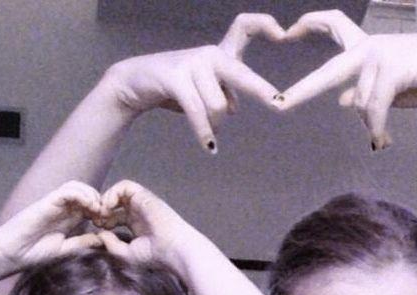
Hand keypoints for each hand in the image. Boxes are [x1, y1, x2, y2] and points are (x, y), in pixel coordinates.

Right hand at [0, 181, 103, 269]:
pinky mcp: (47, 202)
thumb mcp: (65, 250)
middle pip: (86, 192)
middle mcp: (62, 208)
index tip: (108, 224)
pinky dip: (81, 195)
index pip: (89, 205)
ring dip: (91, 195)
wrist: (11, 254)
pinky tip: (88, 207)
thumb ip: (82, 242)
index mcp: (68, 219)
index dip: (102, 210)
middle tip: (105, 216)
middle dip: (99, 201)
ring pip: (78, 187)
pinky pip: (67, 191)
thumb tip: (102, 239)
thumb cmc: (33, 254)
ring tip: (97, 211)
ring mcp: (54, 204)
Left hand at [96, 180, 189, 272]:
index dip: (103, 220)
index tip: (98, 229)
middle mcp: (138, 213)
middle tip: (97, 220)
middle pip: (114, 203)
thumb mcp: (127, 254)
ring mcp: (141, 203)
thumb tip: (100, 233)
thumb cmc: (154, 255)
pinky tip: (109, 206)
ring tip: (102, 213)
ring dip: (106, 200)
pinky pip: (125, 186)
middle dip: (102, 210)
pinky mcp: (145, 196)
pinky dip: (114, 193)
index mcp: (135, 226)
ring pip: (119, 192)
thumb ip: (111, 244)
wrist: (173, 249)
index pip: (114, 216)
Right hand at [104, 13, 286, 153]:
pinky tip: (209, 147)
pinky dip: (204, 132)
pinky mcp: (176, 78)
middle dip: (261, 90)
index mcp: (219, 54)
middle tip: (278, 104)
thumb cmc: (172, 89)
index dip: (264, 26)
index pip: (244, 27)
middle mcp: (209, 54)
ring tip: (207, 133)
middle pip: (241, 75)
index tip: (283, 33)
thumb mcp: (201, 92)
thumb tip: (234, 108)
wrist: (133, 83)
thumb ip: (221, 94)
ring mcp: (193, 64)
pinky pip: (198, 112)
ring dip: (213, 126)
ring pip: (218, 106)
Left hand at [275, 10, 416, 149]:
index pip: (336, 27)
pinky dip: (377, 128)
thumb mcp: (389, 87)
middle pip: (328, 72)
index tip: (290, 29)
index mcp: (365, 47)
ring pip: (360, 104)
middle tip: (279, 105)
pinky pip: (373, 109)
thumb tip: (343, 100)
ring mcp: (378, 55)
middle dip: (302, 91)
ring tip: (384, 133)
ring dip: (373, 122)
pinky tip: (382, 140)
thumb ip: (365, 92)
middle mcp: (368, 47)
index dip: (314, 24)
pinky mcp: (390, 68)